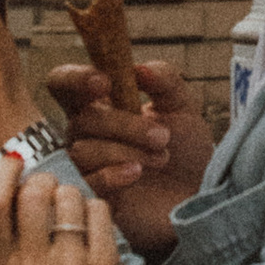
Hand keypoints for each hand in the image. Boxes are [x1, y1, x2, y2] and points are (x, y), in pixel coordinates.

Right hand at [0, 160, 129, 264]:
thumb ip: (1, 231)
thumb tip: (10, 167)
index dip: (2, 172)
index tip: (13, 163)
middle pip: (35, 192)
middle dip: (43, 183)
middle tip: (48, 194)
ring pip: (70, 196)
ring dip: (71, 197)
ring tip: (70, 220)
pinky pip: (99, 210)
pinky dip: (95, 212)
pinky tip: (91, 232)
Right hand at [53, 57, 214, 262]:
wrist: (201, 196)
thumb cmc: (186, 149)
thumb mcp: (183, 108)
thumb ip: (165, 80)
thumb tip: (139, 67)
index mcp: (99, 105)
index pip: (63, 83)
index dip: (74, 78)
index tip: (104, 82)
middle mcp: (84, 135)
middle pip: (80, 119)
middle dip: (123, 124)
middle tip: (163, 136)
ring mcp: (85, 167)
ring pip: (83, 151)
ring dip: (127, 151)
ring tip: (161, 158)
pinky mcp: (93, 197)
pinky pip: (86, 182)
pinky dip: (112, 175)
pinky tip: (137, 174)